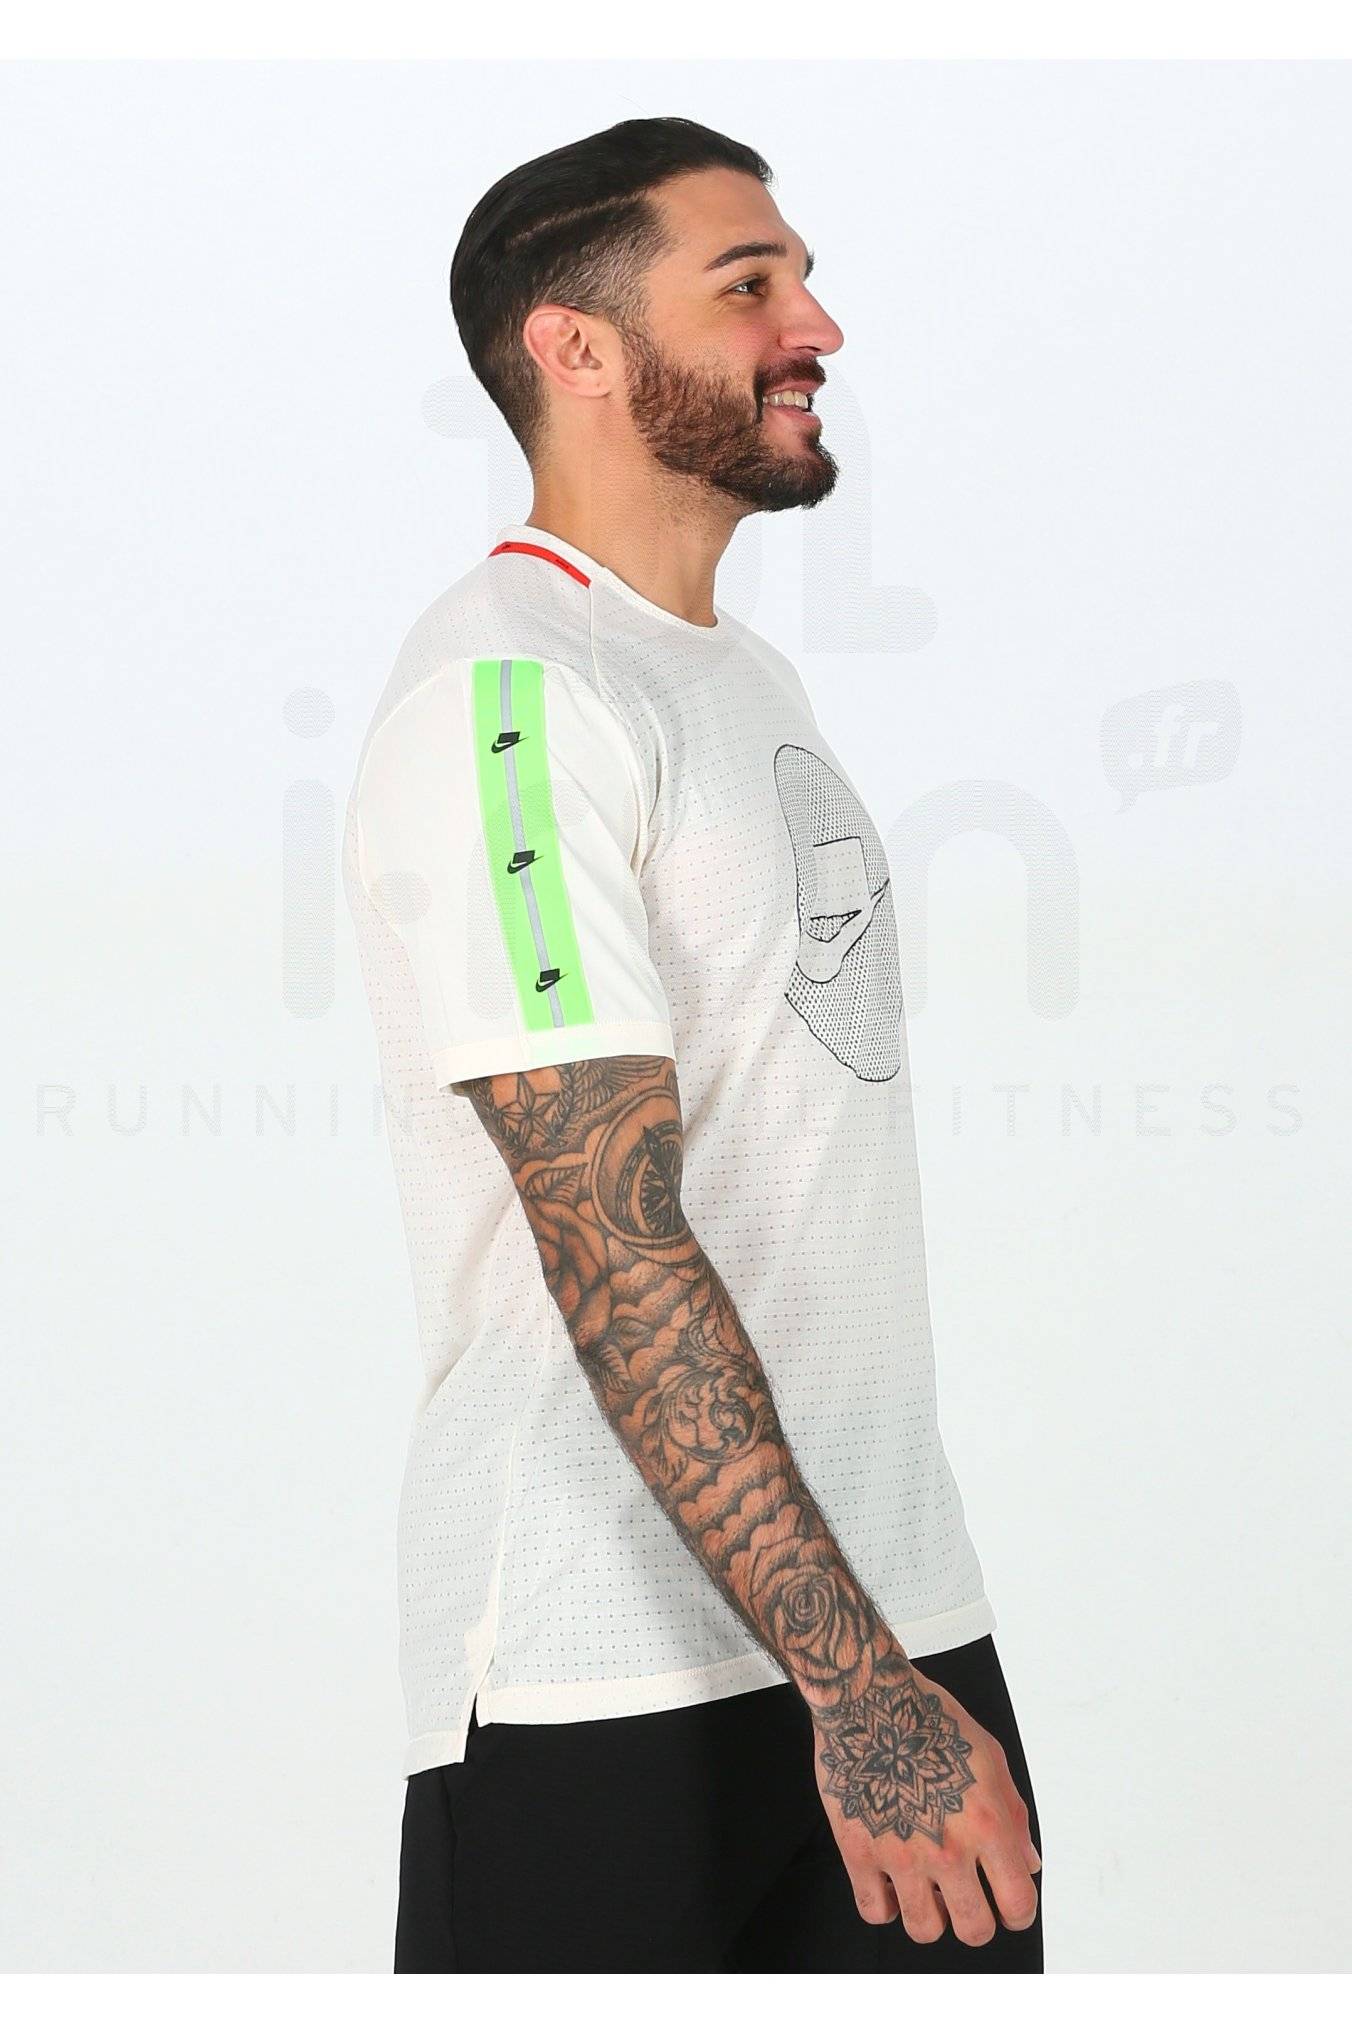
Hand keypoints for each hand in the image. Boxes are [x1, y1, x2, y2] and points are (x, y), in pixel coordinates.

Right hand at [810, 1651, 1041, 1945]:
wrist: (869, 1698)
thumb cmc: (929, 1718)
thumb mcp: (990, 1756)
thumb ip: (1014, 1815)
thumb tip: (1028, 1863)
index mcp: (986, 1823)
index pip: (1017, 1903)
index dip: (1018, 1912)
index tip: (1008, 1907)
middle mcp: (947, 1846)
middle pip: (973, 1929)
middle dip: (977, 1920)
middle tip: (968, 1900)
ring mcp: (900, 1853)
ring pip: (925, 1929)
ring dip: (931, 1915)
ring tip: (926, 1889)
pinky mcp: (858, 1850)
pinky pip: (875, 1911)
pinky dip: (886, 1904)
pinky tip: (890, 1881)